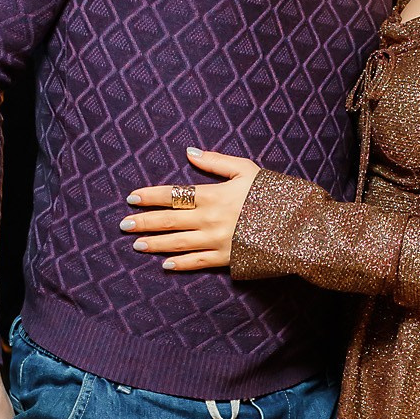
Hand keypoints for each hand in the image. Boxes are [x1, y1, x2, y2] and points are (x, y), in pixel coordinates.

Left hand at [121, 146, 261, 271]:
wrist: (296, 225)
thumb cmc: (271, 193)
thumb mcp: (246, 170)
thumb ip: (215, 162)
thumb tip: (189, 153)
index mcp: (213, 195)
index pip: (172, 194)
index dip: (150, 196)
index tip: (131, 198)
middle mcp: (210, 219)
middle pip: (168, 220)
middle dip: (144, 222)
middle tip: (123, 224)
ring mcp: (217, 241)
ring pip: (178, 243)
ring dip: (155, 244)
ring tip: (136, 245)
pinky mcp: (226, 259)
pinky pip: (198, 262)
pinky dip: (180, 264)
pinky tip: (165, 265)